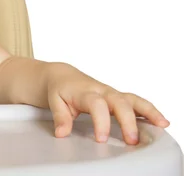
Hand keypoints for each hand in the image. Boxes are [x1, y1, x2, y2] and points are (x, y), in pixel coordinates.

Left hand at [46, 63, 169, 144]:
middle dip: (127, 121)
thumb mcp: (55, 101)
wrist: (63, 76)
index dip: (101, 122)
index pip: (96, 105)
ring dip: (148, 111)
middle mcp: (102, 91)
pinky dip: (149, 110)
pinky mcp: (118, 97)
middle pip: (119, 102)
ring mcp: (112, 94)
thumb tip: (62, 132)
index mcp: (85, 92)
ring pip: (133, 99)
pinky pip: (136, 102)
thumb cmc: (60, 89)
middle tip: (131, 140)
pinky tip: (160, 121)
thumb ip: (60, 117)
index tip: (101, 139)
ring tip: (162, 124)